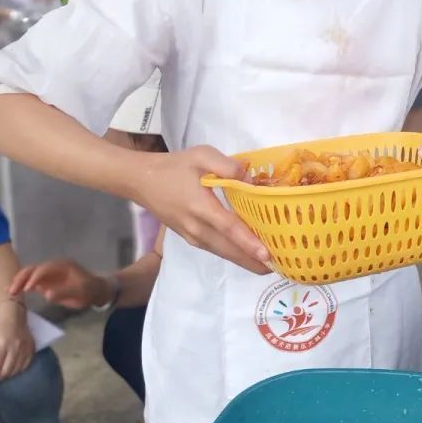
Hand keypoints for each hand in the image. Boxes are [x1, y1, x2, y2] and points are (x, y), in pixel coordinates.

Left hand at [0, 301, 34, 392]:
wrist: (13, 316)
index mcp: (1, 346)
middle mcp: (15, 348)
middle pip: (5, 372)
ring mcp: (25, 348)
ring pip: (15, 371)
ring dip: (6, 374)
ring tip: (0, 371)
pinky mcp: (32, 348)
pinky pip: (25, 366)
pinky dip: (17, 370)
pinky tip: (11, 367)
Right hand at [10, 260, 110, 310]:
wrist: (96, 291)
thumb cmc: (90, 290)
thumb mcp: (80, 292)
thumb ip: (64, 292)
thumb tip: (46, 293)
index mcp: (62, 266)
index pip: (45, 268)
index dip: (35, 277)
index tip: (26, 289)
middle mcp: (53, 268)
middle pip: (34, 269)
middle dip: (22, 278)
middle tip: (12, 291)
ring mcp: (48, 275)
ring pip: (29, 275)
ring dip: (19, 282)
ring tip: (9, 292)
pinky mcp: (45, 283)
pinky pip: (31, 283)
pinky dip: (22, 286)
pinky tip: (12, 292)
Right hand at [128, 147, 270, 274]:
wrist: (141, 180)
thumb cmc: (175, 166)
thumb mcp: (202, 155)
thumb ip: (228, 165)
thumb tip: (250, 179)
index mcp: (200, 206)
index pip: (229, 228)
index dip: (249, 242)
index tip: (267, 255)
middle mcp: (196, 227)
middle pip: (229, 249)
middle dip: (253, 261)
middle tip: (280, 267)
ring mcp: (192, 235)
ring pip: (222, 252)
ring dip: (244, 260)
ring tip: (268, 266)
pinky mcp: (190, 237)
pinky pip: (215, 248)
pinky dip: (233, 254)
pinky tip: (247, 254)